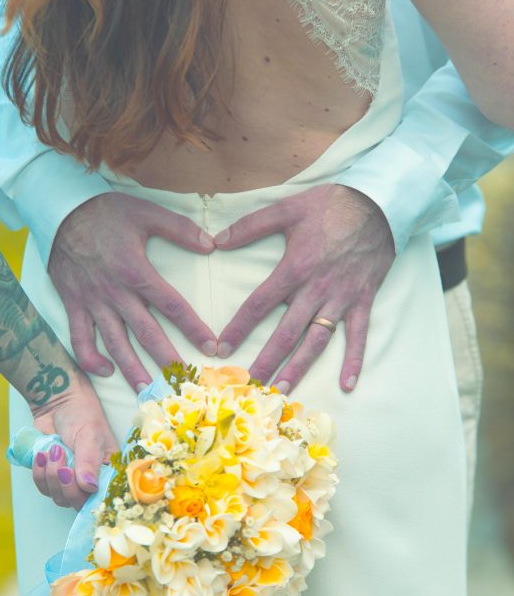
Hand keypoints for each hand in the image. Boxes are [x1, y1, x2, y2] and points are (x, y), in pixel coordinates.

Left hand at [30, 373, 117, 510]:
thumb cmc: (82, 414)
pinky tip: (41, 456)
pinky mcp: (51, 476)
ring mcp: (70, 480)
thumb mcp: (89, 435)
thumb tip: (89, 487)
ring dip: (50, 476)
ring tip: (51, 450)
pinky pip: (43, 488)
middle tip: (60, 457)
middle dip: (64, 483)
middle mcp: (91, 480)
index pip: (100, 498)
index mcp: (108, 471)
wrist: (57, 402)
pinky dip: (39, 474)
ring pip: (58, 497)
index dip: (87, 494)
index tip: (76, 477)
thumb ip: (89, 461)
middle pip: (77, 501)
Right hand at [48, 193, 216, 389]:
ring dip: (131, 370)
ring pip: (114, 343)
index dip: (193, 328)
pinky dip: (90, 359)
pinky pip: (79, 339)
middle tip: (184, 382)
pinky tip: (106, 371)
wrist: (60, 212)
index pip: (172, 306)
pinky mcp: (73, 305)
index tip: (211, 346)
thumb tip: (211, 244)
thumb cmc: (106, 212)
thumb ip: (180, 229)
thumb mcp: (146, 212)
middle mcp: (115, 293)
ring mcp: (92, 302)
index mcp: (136, 272)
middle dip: (167, 360)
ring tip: (148, 391)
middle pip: (146, 333)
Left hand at [215, 185, 395, 392]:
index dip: (239, 328)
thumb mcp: (287, 208)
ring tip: (283, 391)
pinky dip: (354, 361)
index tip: (222, 348)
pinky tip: (347, 385)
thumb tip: (218, 240)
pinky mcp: (363, 301)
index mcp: (294, 268)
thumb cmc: (331, 206)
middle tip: (250, 384)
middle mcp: (316, 290)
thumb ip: (251, 225)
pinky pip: (358, 336)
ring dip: (300, 368)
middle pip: (286, 332)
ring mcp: (341, 299)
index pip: (259, 304)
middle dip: (266, 360)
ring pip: (317, 341)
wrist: (378, 204)